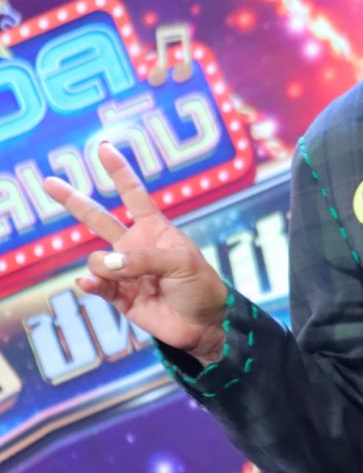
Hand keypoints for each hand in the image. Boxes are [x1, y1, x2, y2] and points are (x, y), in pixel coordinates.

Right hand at [42, 142, 230, 362]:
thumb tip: (107, 263)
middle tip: (49, 182)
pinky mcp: (119, 296)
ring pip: (97, 259)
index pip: (133, 195)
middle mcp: (135, 246)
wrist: (204, 324)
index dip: (119, 172)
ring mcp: (124, 271)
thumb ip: (145, 258)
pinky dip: (91, 283)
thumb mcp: (182, 263)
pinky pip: (97, 286)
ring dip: (105, 265)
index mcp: (154, 229)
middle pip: (97, 218)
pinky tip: (89, 283)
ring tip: (122, 275)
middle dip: (73, 200)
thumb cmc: (201, 286)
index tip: (104, 148)